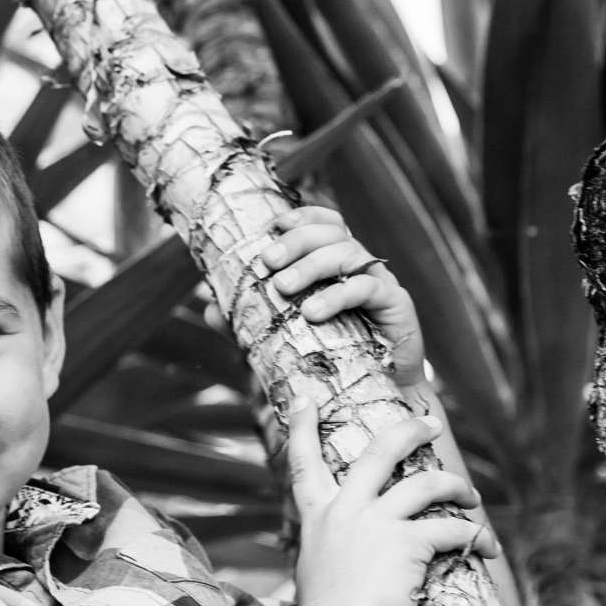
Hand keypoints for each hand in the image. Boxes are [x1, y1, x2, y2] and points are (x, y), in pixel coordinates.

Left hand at [261, 206, 426, 387]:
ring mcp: (379, 281)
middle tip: (268, 261)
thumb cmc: (335, 353)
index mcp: (338, 262)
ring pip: (348, 254)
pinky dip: (338, 296)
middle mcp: (360, 265)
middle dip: (297, 241)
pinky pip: (368, 288)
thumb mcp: (289, 333)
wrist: (382, 388)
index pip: (326, 223)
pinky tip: (314, 312)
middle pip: (332, 233)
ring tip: (283, 288)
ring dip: (311, 266)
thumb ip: (251, 319)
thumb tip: (209, 309)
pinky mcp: (396, 303)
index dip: (303, 217)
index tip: (274, 226)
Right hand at [287, 392, 486, 605]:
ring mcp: (377, 522)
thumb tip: (338, 550)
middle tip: (430, 423)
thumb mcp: (314, 569)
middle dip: (410, 430)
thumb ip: (329, 547)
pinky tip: (487, 546)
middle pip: (381, 450)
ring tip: (472, 495)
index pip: (303, 460)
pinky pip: (452, 528)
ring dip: (457, 485)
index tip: (304, 395)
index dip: (302, 424)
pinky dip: (476, 536)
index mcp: (317, 515)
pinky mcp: (408, 543)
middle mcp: (345, 509)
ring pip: (427, 482)